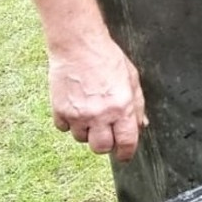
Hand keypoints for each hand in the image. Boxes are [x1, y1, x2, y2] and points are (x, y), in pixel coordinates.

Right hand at [48, 33, 145, 162]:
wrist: (78, 46)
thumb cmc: (107, 58)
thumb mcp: (131, 79)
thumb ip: (137, 105)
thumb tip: (141, 125)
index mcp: (122, 108)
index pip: (126, 143)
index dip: (126, 153)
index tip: (124, 156)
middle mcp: (100, 115)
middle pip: (101, 148)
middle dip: (105, 144)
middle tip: (106, 132)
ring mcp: (78, 114)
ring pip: (81, 139)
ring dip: (86, 131)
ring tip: (89, 111)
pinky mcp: (60, 110)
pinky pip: (63, 128)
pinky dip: (69, 122)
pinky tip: (74, 107)